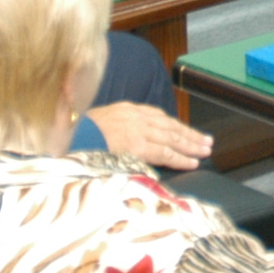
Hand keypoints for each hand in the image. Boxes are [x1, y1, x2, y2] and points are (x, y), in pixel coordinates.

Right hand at [88, 100, 211, 170]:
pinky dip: (181, 158)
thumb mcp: (98, 123)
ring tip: (205, 151)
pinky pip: (165, 152)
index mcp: (126, 109)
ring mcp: (137, 130)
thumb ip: (115, 128)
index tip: (186, 131)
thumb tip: (122, 139)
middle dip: (189, 134)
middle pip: (169, 125)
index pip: (157, 117)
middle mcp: (135, 116)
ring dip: (191, 145)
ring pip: (172, 138)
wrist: (67, 136)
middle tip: (206, 141)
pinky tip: (192, 162)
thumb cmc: (77, 133)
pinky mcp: (137, 145)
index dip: (174, 126)